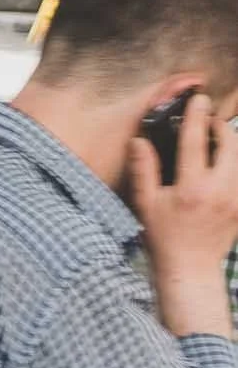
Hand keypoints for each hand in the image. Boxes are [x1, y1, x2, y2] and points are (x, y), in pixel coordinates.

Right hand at [132, 92, 237, 333]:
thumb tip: (139, 140)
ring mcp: (236, 200)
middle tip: (208, 121)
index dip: (197, 116)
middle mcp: (219, 192)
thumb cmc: (165, 237)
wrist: (190, 268)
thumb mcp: (146, 204)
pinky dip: (235, 164)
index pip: (196, 141)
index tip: (199, 99)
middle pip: (231, 145)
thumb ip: (144, 169)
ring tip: (216, 140)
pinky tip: (223, 163)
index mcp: (192, 188)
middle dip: (221, 127)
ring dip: (231, 144)